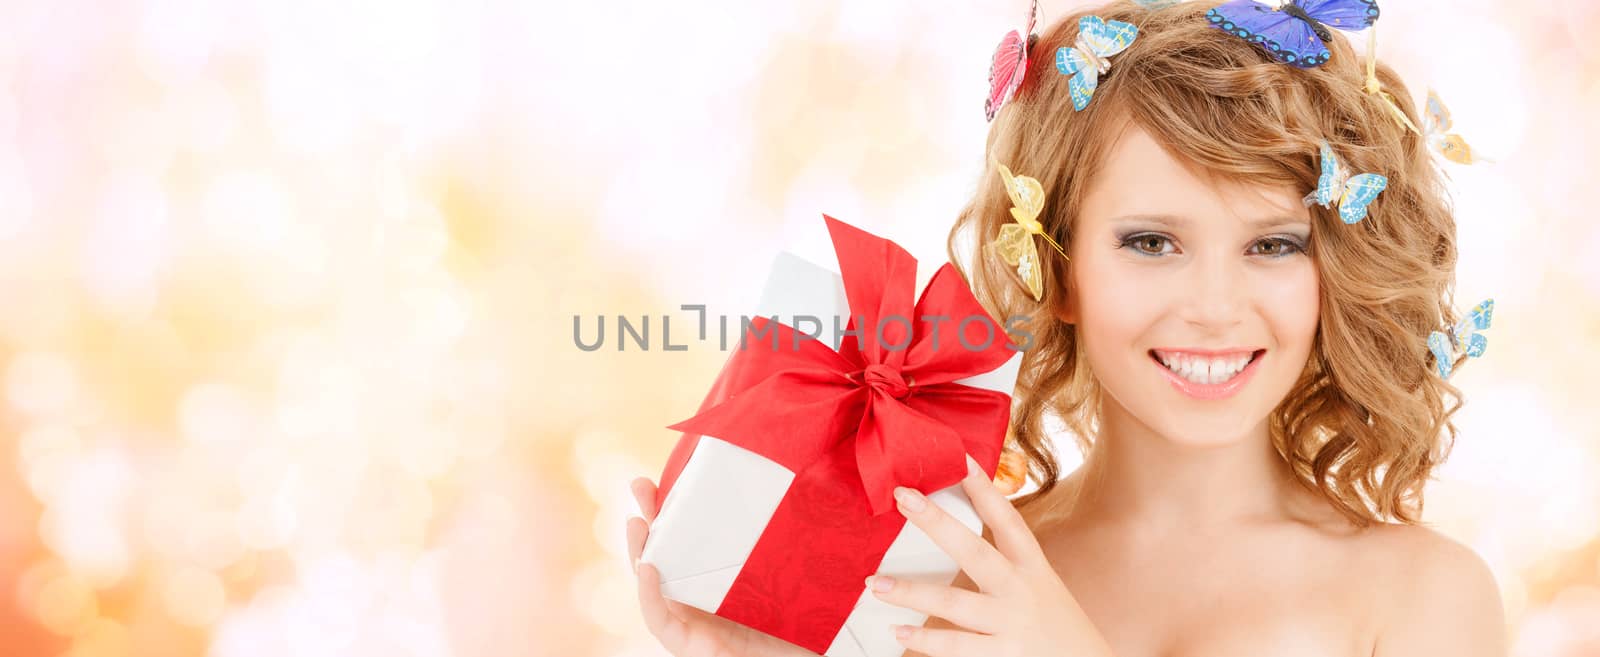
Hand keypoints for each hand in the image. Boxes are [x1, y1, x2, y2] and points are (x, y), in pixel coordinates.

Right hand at [626, 477, 821, 656]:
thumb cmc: (801, 624)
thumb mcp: (793, 576)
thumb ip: (794, 542)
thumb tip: (812, 487)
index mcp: (716, 577)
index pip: (689, 538)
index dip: (674, 508)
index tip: (671, 474)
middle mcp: (698, 596)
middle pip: (664, 553)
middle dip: (649, 518)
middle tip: (640, 485)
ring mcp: (689, 620)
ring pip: (651, 584)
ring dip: (637, 552)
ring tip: (636, 522)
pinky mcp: (686, 645)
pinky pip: (659, 619)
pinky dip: (649, 594)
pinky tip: (648, 568)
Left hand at [868, 459, 1114, 656]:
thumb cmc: (1056, 623)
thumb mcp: (1040, 584)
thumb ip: (1006, 562)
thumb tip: (957, 534)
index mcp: (1032, 566)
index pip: (1007, 520)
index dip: (984, 489)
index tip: (959, 458)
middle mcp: (1021, 590)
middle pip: (974, 551)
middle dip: (936, 522)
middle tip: (902, 497)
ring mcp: (1011, 624)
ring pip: (955, 604)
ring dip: (911, 592)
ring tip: (875, 583)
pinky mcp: (1003, 656)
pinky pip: (956, 648)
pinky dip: (924, 640)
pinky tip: (898, 631)